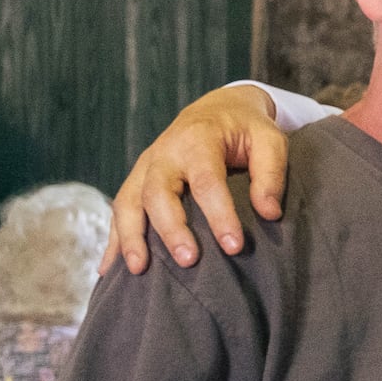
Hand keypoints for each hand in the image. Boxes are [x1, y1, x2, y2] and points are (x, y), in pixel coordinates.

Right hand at [108, 85, 290, 274]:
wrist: (217, 109)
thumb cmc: (247, 129)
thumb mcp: (270, 139)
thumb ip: (270, 174)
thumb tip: (269, 213)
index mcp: (198, 141)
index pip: (206, 181)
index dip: (219, 215)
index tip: (234, 246)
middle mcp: (164, 154)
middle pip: (157, 192)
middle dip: (170, 229)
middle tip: (188, 261)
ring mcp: (145, 168)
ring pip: (128, 202)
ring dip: (131, 237)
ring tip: (140, 271)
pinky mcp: (137, 181)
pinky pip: (119, 210)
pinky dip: (114, 239)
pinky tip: (111, 269)